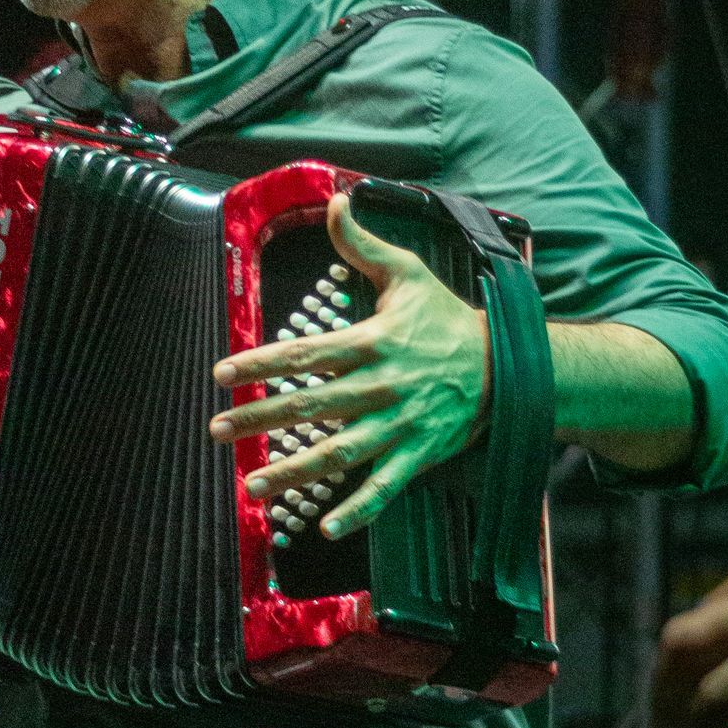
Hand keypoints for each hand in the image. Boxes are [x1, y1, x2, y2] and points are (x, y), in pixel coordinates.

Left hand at [208, 191, 489, 539]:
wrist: (509, 364)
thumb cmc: (447, 318)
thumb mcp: (407, 274)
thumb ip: (363, 244)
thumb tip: (333, 201)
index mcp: (374, 341)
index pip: (307, 354)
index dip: (262, 363)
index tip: (223, 373)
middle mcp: (383, 385)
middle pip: (312, 405)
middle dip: (261, 418)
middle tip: (218, 430)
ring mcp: (401, 424)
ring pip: (340, 453)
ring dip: (294, 471)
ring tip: (252, 485)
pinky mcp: (420, 454)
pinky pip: (385, 487)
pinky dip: (358, 509)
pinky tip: (325, 527)